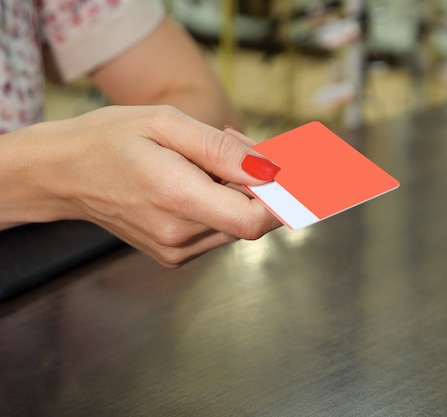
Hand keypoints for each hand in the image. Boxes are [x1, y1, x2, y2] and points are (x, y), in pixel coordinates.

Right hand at [1, 105, 281, 266]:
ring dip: (242, 194)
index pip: (254, 218)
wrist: (62, 174)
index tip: (300, 177)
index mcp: (176, 198)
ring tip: (211, 159)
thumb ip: (223, 149)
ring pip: (237, 226)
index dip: (285, 199)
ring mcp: (176, 250)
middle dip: (263, 185)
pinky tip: (202, 179)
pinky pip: (218, 231)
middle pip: (252, 221)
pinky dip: (223, 205)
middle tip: (245, 148)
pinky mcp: (174, 254)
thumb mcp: (166, 124)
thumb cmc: (109, 140)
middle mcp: (179, 235)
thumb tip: (272, 167)